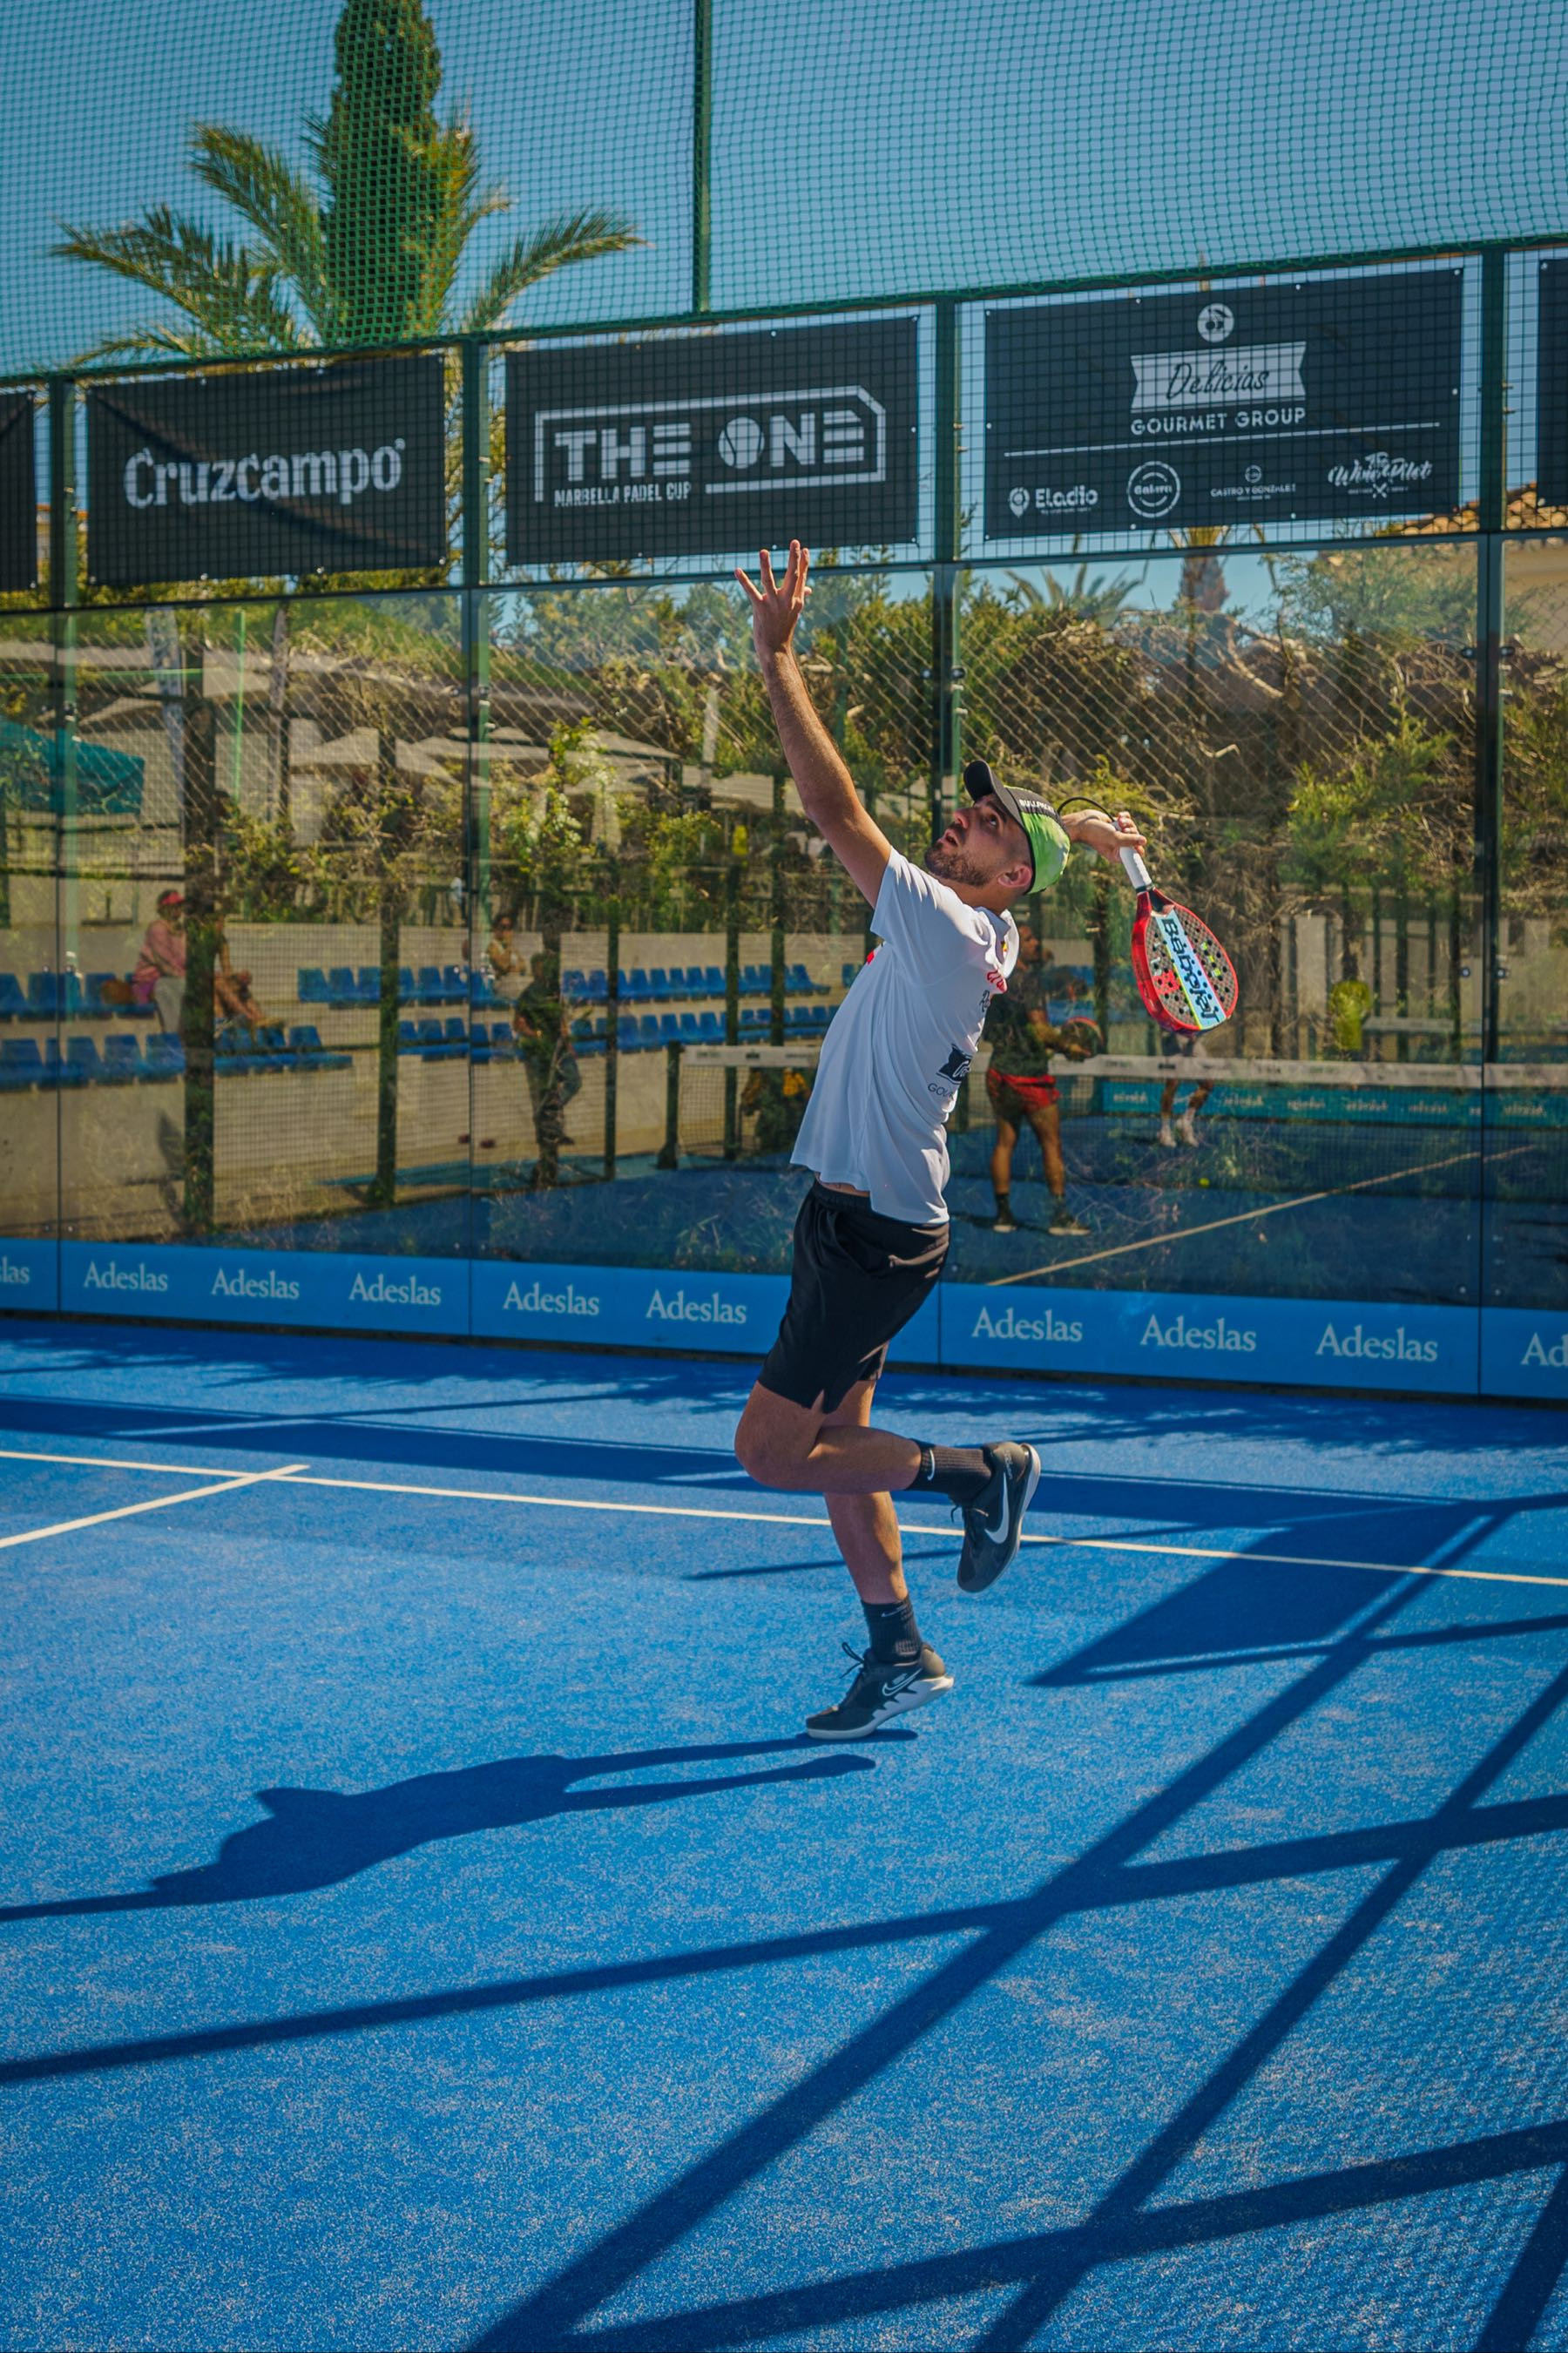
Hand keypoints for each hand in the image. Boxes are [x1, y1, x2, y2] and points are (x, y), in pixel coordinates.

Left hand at [736, 540, 809, 663]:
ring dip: (765, 566)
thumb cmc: (783, 629)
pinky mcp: (760, 609)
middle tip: (795, 542)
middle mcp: (787, 600)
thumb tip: (809, 589)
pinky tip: (737, 570)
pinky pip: (751, 592)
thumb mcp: (793, 612)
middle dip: (794, 558)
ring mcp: (774, 604)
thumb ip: (800, 597)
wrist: (776, 650)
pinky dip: (743, 581)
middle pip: (793, 575)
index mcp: (796, 600)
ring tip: (763, 551)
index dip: (804, 563)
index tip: (805, 549)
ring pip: (769, 581)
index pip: (802, 578)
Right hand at [1068, 806, 1146, 863]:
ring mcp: (1118, 834)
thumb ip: (1130, 840)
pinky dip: (1125, 817)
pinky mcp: (1117, 824)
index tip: (1137, 842)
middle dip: (1132, 831)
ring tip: (1119, 821)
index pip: (1135, 854)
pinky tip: (1119, 816)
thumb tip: (1144, 841)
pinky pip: (1128, 819)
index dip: (1138, 847)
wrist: (1083, 822)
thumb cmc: (1095, 834)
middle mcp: (1119, 845)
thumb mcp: (1114, 839)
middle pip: (1136, 838)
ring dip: (1128, 822)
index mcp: (1118, 854)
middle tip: (1123, 829)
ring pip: (1133, 827)